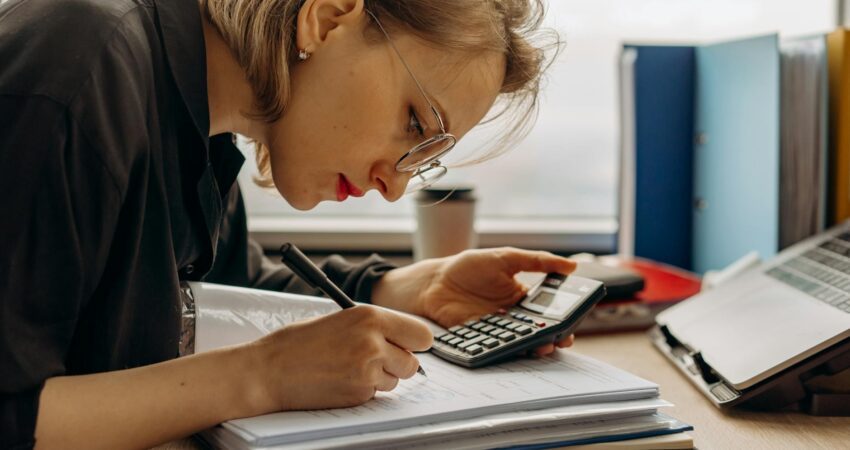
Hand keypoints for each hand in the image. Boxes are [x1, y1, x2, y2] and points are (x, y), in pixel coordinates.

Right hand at [247, 305, 431, 411]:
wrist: (269, 371)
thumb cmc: (298, 343)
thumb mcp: (341, 319)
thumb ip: (374, 326)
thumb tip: (401, 338)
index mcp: (370, 316)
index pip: (421, 334)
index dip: (415, 343)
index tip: (408, 345)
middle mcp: (374, 342)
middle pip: (413, 363)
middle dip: (399, 364)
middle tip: (377, 360)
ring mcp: (367, 371)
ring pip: (395, 381)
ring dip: (380, 378)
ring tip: (349, 368)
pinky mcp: (358, 394)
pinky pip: (375, 394)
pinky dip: (363, 390)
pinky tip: (339, 380)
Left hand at [372, 247, 576, 355]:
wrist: (435, 281)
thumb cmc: (470, 267)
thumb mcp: (506, 257)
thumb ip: (537, 261)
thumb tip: (572, 265)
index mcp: (522, 297)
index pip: (548, 311)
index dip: (562, 318)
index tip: (573, 322)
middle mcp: (512, 316)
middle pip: (538, 330)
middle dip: (554, 336)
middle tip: (564, 339)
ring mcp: (497, 329)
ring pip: (521, 342)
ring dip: (535, 346)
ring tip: (545, 345)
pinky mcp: (481, 339)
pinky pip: (499, 347)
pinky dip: (509, 350)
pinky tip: (517, 348)